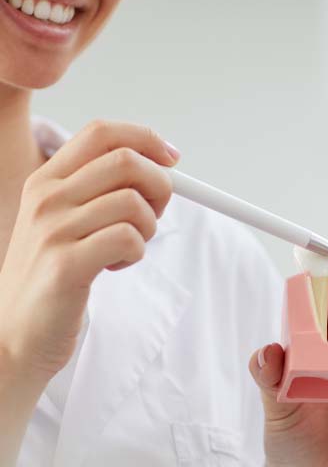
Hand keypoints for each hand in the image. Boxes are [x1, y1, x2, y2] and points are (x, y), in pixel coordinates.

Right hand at [0, 120, 178, 382]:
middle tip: (153, 216)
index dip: (146, 139)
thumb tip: (161, 168)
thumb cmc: (51, 276)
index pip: (102, 132)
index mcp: (47, 180)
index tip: (172, 159)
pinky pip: (129, 238)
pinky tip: (115, 266)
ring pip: (133, 202)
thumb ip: (100, 192)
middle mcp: (47, 198)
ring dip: (147, 228)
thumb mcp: (65, 222)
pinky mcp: (66, 265)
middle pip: (126, 161)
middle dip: (160, 186)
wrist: (14, 334)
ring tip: (127, 248)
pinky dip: (137, 253)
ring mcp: (53, 230)